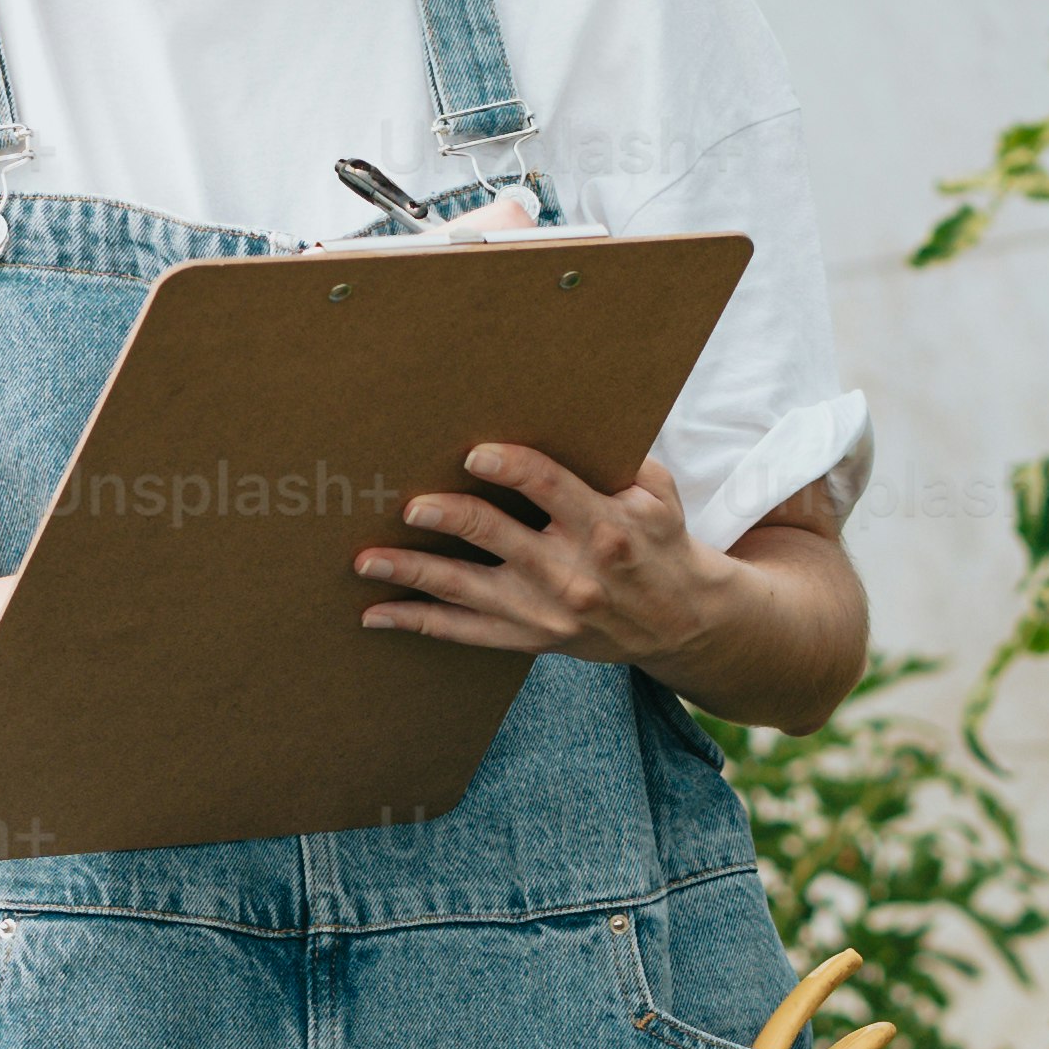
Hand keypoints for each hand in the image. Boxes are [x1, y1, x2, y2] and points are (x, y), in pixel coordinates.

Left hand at [354, 447, 742, 671]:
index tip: (474, 453)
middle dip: (450, 517)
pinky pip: (463, 633)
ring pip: (466, 589)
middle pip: (497, 537)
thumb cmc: (660, 542)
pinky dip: (417, 622)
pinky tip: (375, 612)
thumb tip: (568, 410)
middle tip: (410, 505)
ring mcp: (545, 612)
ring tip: (366, 559)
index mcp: (604, 526)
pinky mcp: (529, 638)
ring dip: (413, 571)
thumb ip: (617, 460)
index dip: (511, 469)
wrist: (682, 622)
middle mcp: (571, 572)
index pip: (550, 489)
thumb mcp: (657, 494)